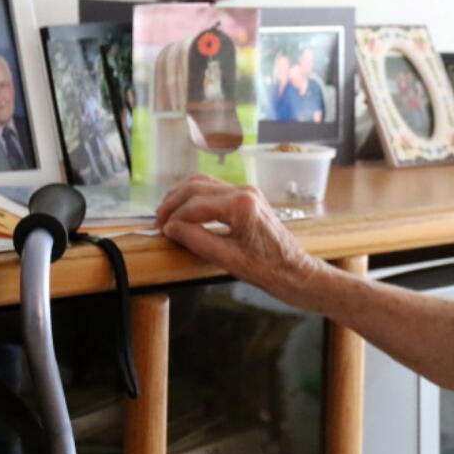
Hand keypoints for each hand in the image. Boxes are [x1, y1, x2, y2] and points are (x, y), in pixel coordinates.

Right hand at [155, 174, 323, 307]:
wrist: (294, 271)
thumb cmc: (266, 269)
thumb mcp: (227, 259)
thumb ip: (196, 240)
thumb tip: (171, 228)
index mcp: (241, 205)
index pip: (195, 204)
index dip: (174, 218)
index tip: (161, 230)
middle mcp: (244, 191)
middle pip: (196, 186)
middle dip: (174, 202)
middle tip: (159, 220)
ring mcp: (248, 192)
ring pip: (204, 183)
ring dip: (183, 196)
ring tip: (168, 214)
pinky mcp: (249, 197)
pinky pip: (215, 189)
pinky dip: (196, 197)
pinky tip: (186, 210)